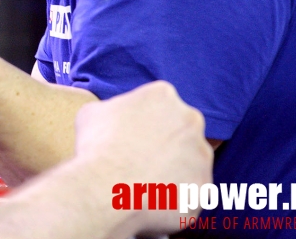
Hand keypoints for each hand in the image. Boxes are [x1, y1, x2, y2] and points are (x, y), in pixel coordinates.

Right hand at [73, 81, 212, 233]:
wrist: (105, 189)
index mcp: (163, 95)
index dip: (143, 122)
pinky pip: (190, 192)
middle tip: (139, 158)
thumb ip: (113, 109)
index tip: (131, 136)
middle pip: (181, 130)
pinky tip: (151, 199)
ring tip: (143, 182)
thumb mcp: (93, 112)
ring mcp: (201, 156)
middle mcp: (190, 121)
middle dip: (165, 142)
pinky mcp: (203, 188)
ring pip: (189, 162)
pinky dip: (174, 197)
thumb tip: (115, 118)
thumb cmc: (96, 146)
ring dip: (172, 170)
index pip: (159, 104)